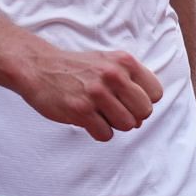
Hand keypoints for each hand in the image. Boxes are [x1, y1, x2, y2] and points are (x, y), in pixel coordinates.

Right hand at [14, 45, 162, 142]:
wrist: (39, 66)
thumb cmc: (77, 68)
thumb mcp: (108, 63)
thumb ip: (130, 83)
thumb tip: (143, 116)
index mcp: (124, 61)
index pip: (156, 93)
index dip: (143, 100)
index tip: (128, 100)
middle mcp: (113, 75)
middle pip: (144, 112)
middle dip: (132, 115)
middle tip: (113, 109)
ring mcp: (96, 93)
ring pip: (127, 125)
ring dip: (114, 124)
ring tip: (99, 112)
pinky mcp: (81, 110)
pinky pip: (106, 134)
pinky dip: (98, 131)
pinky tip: (87, 118)